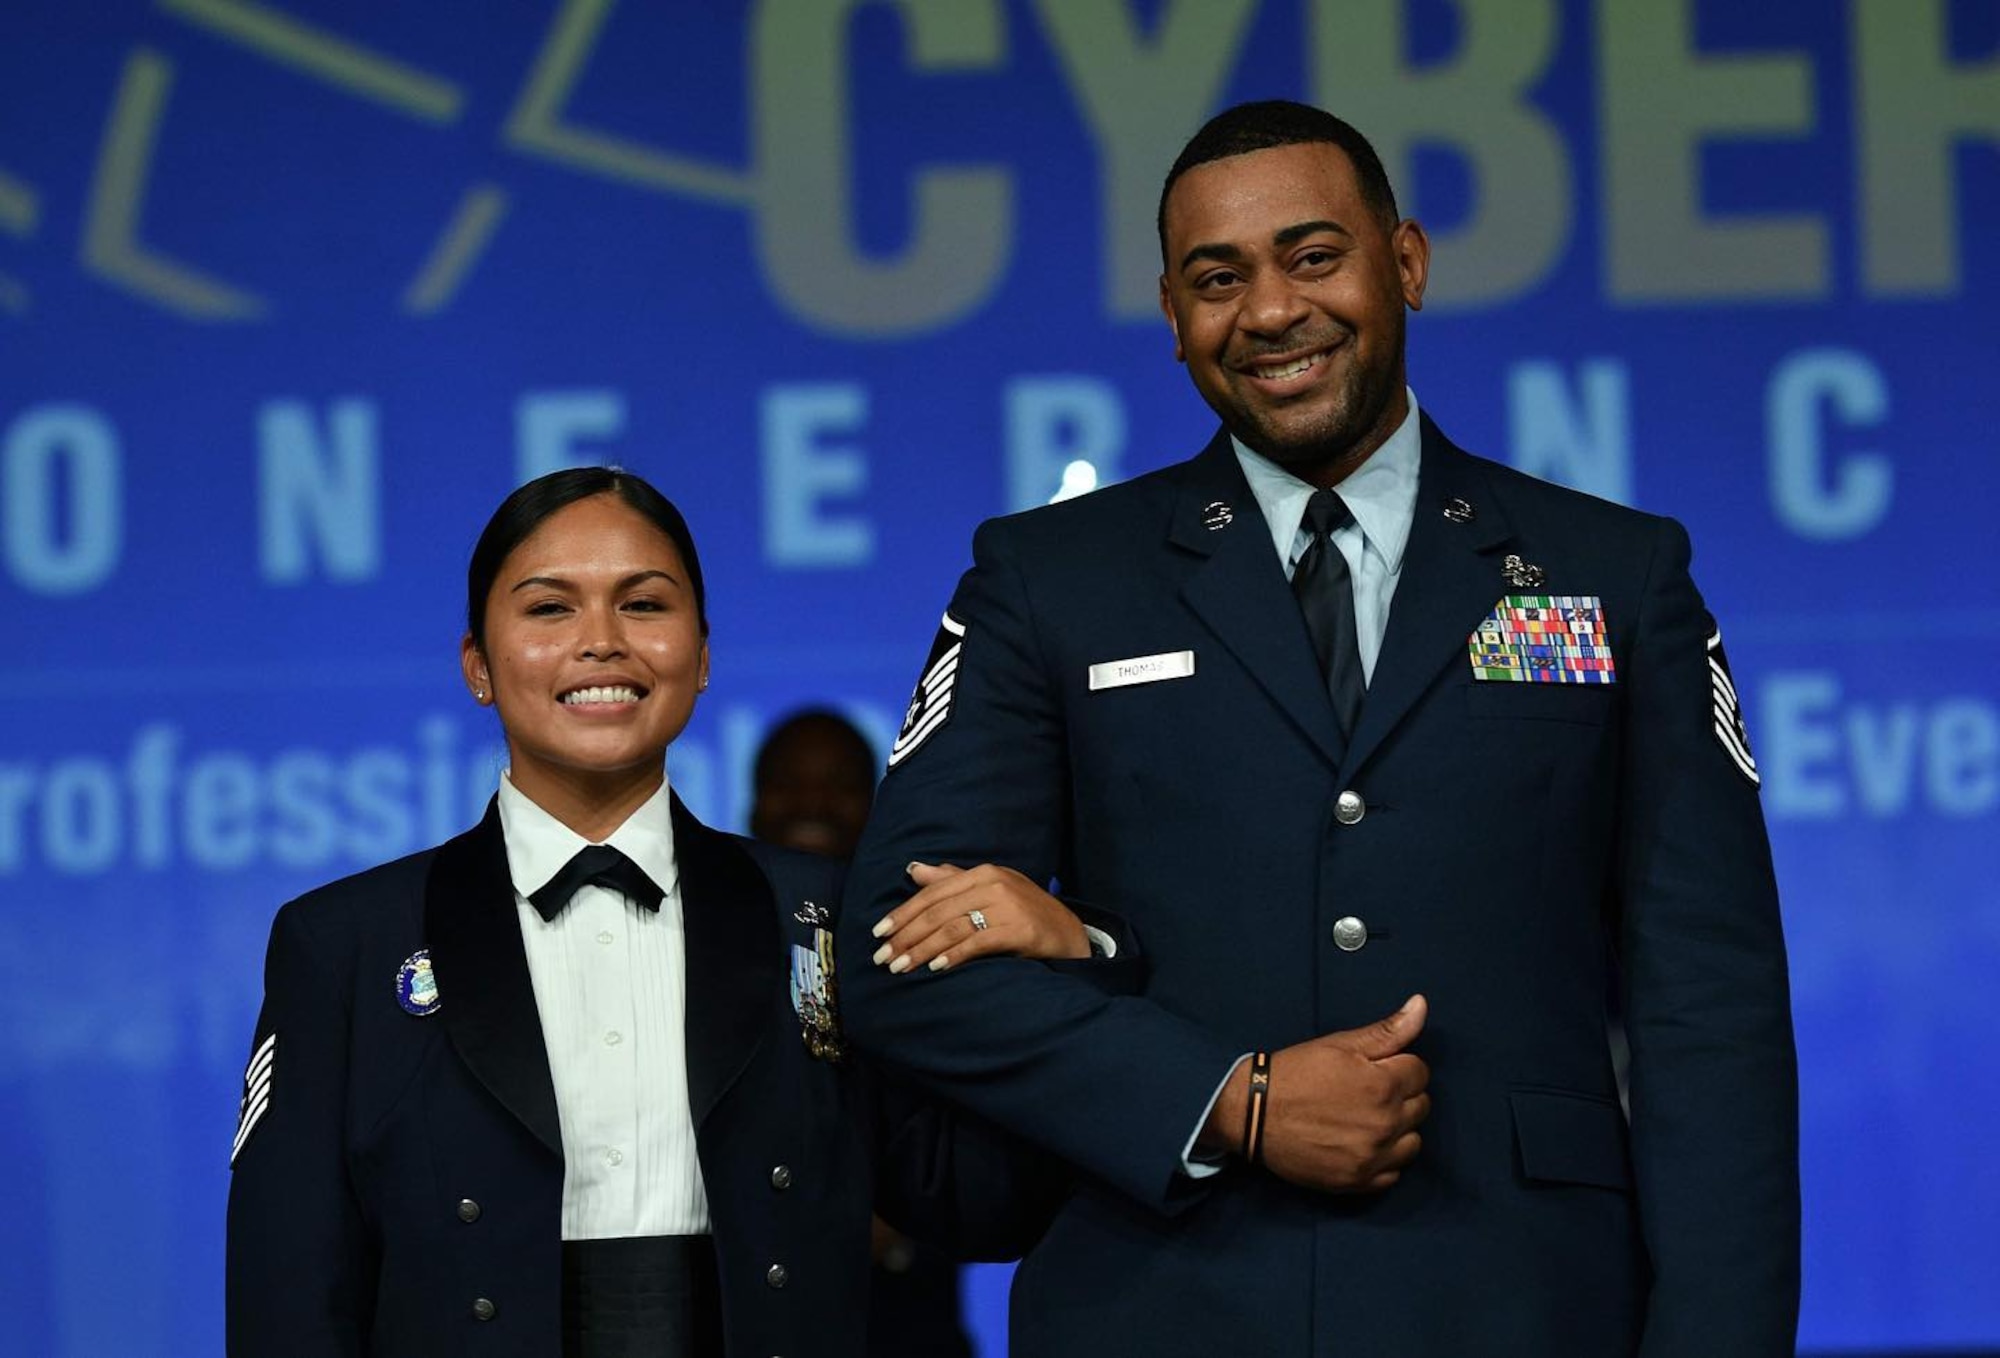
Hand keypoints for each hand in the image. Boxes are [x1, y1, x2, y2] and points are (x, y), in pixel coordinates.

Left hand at [871, 862, 1092, 972]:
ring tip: (901, 967)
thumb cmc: (1024, 912)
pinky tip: (936, 968)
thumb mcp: (989, 891)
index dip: (903, 913)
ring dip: (922, 950)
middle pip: (938, 911)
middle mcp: (993, 884)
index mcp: (982, 873)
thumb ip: (951, 880)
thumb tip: (913, 869)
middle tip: (883, 958)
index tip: (879, 933)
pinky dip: (954, 955)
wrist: (1069, 933)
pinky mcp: (1020, 929)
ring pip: (953, 928)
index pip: (932, 892)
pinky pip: (978, 942)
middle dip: (906, 936)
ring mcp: (1008, 906)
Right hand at [1201, 995, 1430, 1193]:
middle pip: (1421, 1107)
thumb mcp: (1340, 1044)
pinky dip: (1384, 1160)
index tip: (1373, 1069)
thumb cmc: (1295, 1073)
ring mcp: (1373, 1157)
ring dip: (1398, 1130)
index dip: (1398, 1066)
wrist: (1252, 1114)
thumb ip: (1388, 1030)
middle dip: (1400, 1095)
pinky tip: (1361, 1145)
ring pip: (1413, 1142)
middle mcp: (1385, 1124)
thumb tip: (1422, 1004)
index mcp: (1383, 1085)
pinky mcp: (1359, 1182)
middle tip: (1366, 1092)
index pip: (1420, 1072)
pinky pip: (1393, 1174)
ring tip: (1366, 1119)